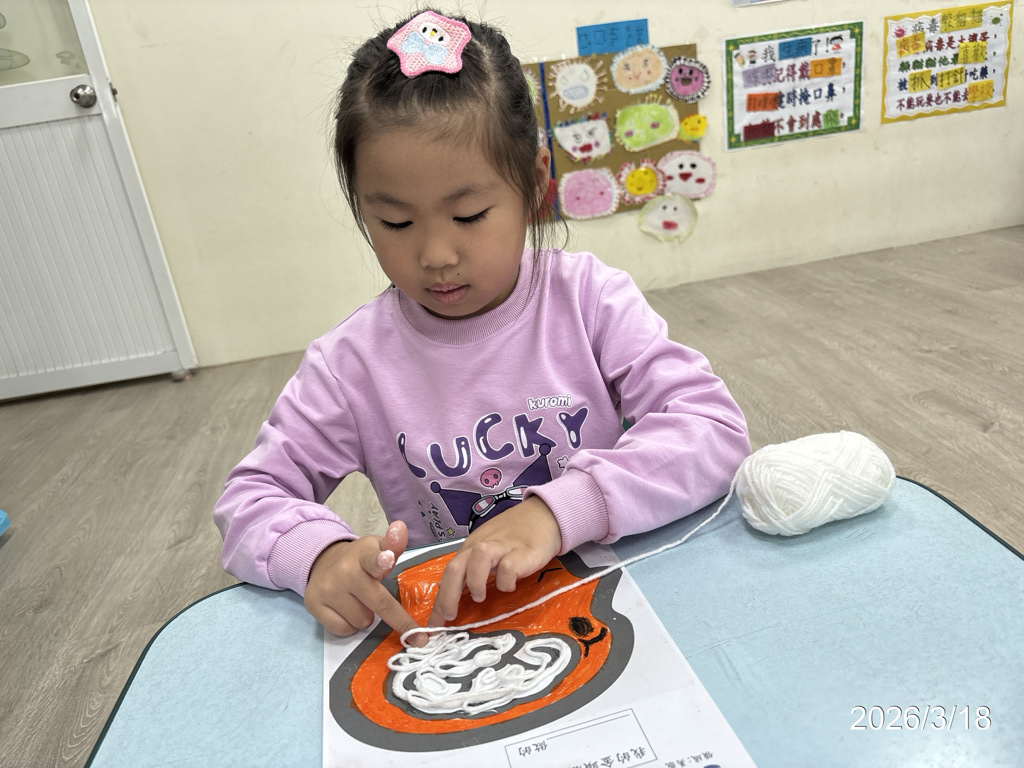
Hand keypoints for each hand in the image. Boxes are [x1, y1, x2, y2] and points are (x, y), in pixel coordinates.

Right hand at [304, 520, 426, 645]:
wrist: (323, 562)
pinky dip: (350, 626)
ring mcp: (327, 590)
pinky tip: (347, 611)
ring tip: (360, 602)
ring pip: (362, 621)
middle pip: (378, 603)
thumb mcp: (377, 548)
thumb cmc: (359, 560)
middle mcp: (344, 572)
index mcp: (363, 556)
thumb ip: (393, 544)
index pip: (373, 558)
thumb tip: (400, 527)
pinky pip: (344, 630)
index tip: (388, 558)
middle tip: (414, 633)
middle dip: (398, 619)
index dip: (382, 559)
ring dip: (366, 617)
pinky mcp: (314, 605)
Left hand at [426, 498, 561, 627]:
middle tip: (450, 615)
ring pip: (479, 558)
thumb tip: (444, 587)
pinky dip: (506, 580)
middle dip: (448, 595)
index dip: (439, 600)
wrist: (543, 514)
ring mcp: (503, 547)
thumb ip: (467, 567)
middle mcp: (482, 546)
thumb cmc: (514, 535)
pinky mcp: (524, 552)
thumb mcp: (486, 549)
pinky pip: (509, 566)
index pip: (448, 573)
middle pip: (456, 567)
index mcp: (471, 548)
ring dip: (474, 581)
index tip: (434, 625)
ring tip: (480, 596)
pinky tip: (509, 586)